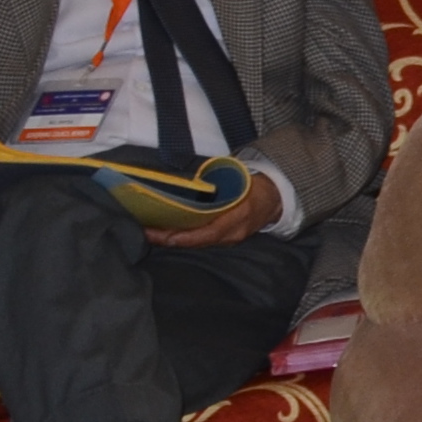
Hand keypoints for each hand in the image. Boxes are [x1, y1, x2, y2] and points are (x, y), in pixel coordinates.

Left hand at [140, 176, 284, 249]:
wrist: (276, 199)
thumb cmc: (256, 186)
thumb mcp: (241, 179)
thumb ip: (219, 180)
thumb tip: (194, 178)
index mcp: (239, 217)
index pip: (208, 233)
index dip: (184, 236)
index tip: (162, 235)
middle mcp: (232, 234)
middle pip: (197, 242)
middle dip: (169, 239)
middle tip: (145, 232)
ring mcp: (229, 240)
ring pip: (196, 243)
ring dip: (173, 239)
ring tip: (150, 232)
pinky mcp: (224, 240)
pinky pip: (201, 241)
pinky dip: (183, 238)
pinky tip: (167, 232)